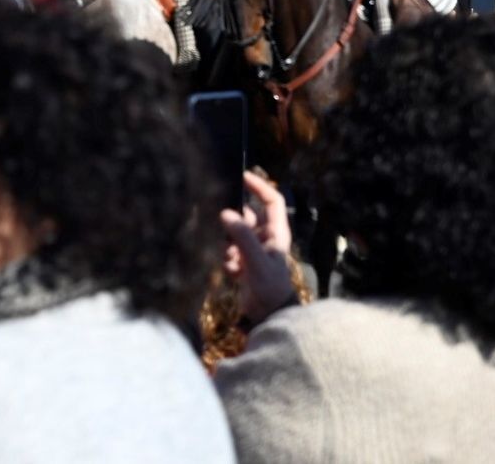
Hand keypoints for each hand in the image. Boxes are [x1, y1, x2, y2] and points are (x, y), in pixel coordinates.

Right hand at [220, 171, 299, 324]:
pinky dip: (226, 259)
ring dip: (227, 243)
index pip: (272, 201)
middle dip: (233, 220)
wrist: (268, 318)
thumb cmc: (269, 288)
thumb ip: (243, 237)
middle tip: (218, 221)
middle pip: (247, 215)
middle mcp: (266, 238)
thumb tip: (226, 212)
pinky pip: (228, 251)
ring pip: (234, 233)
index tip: (240, 175)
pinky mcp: (243, 263)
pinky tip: (230, 272)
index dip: (259, 186)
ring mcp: (254, 251)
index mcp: (276, 233)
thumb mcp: (257, 262)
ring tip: (228, 257)